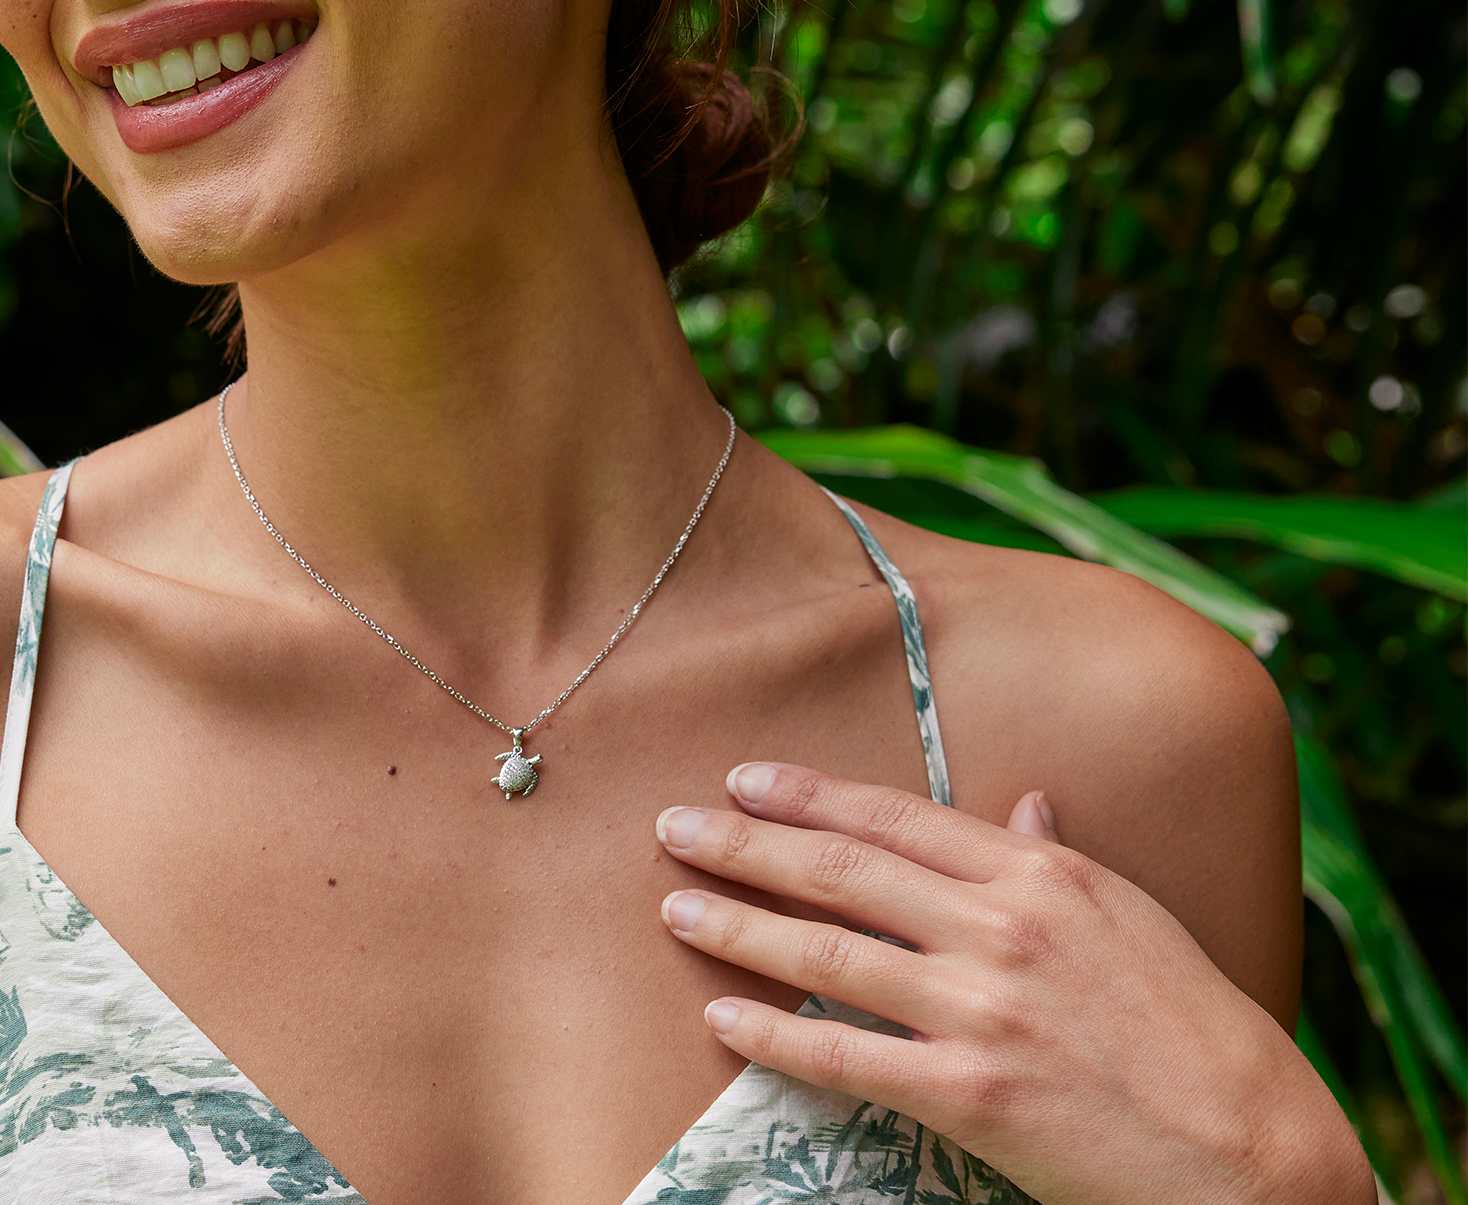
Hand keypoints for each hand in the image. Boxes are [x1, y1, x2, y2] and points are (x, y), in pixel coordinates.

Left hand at [654, 762, 1371, 1204]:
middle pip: (843, 869)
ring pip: (829, 952)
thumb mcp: (1132, 916)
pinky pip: (847, 1057)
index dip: (809, 794)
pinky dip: (775, 1035)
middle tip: (674, 826)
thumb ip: (1058, 856)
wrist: (1258, 1153)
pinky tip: (722, 1016)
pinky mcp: (972, 1094)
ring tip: (676, 907)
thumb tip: (1022, 799)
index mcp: (1040, 871)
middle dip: (747, 843)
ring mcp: (983, 1008)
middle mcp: (1002, 924)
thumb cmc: (1198, 1030)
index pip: (895, 815)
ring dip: (739, 927)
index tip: (744, 778)